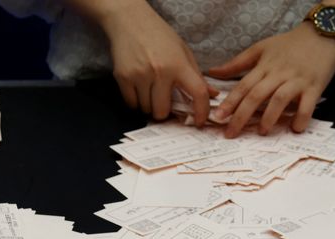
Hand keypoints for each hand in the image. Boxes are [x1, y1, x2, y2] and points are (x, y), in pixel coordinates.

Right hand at [100, 3, 216, 124]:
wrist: (130, 20)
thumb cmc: (158, 35)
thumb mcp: (182, 51)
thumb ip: (196, 74)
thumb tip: (211, 94)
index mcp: (179, 64)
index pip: (197, 93)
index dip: (202, 111)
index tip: (200, 121)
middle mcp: (160, 71)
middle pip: (163, 111)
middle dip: (164, 112)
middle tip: (164, 103)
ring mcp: (140, 75)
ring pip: (146, 109)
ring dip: (149, 105)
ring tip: (150, 90)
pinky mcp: (123, 77)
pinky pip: (131, 104)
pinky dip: (136, 102)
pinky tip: (139, 89)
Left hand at [209, 22, 334, 137]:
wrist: (321, 33)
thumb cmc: (289, 44)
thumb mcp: (260, 48)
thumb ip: (237, 63)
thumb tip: (212, 72)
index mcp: (264, 66)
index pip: (243, 86)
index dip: (229, 102)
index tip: (218, 117)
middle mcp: (278, 74)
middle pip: (256, 95)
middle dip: (241, 116)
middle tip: (231, 133)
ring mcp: (297, 80)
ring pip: (279, 100)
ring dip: (269, 117)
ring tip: (261, 131)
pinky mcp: (315, 86)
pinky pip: (307, 105)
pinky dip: (301, 117)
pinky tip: (295, 128)